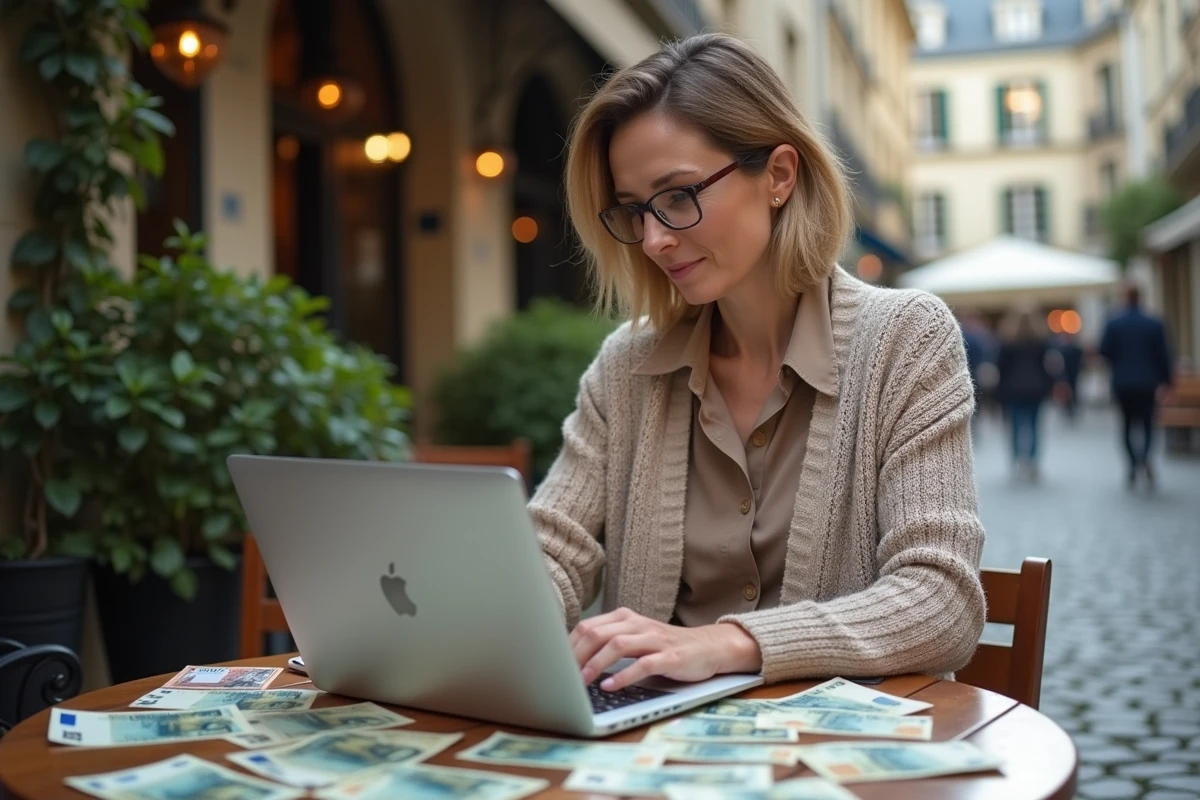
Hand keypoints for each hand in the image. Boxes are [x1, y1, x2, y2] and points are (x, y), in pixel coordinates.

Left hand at [568, 607, 761, 691]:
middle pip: (597, 634)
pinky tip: (610, 686)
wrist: (709, 647)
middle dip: (576, 656)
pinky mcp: (670, 657)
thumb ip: (610, 643)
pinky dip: (623, 676)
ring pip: (617, 645)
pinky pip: (643, 664)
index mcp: (625, 618)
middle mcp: (637, 624)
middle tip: (563, 676)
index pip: (588, 626)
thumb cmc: (666, 647)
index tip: (554, 664)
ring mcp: (655, 639)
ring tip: (582, 682)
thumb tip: (574, 662)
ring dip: (596, 664)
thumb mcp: (636, 639)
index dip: (568, 646)